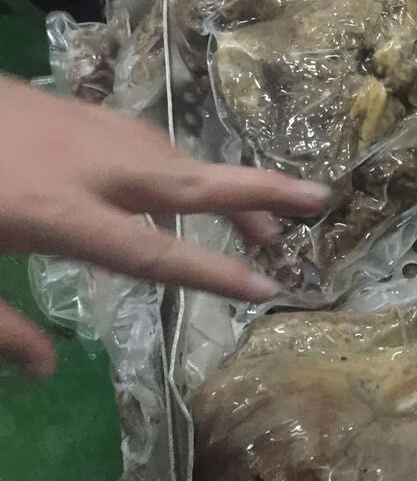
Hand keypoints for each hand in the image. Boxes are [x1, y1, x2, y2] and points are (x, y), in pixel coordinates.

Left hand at [0, 76, 328, 377]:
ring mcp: (82, 130)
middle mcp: (86, 167)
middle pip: (189, 181)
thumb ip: (0, 326)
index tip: (267, 287)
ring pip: (171, 156)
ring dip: (223, 185)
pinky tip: (184, 187)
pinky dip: (179, 168)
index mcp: (56, 214)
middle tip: (320, 200)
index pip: (153, 254)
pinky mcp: (73, 109)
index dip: (213, 272)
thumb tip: (46, 372)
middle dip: (259, 193)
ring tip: (264, 220)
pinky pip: (144, 141)